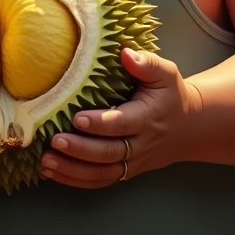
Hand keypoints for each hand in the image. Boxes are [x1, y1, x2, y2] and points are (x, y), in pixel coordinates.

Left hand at [40, 49, 200, 187]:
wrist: (188, 127)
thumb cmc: (170, 95)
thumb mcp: (166, 74)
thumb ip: (147, 63)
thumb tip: (125, 54)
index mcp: (147, 118)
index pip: (122, 124)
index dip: (100, 123)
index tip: (77, 118)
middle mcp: (140, 145)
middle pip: (108, 153)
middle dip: (80, 149)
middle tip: (55, 141)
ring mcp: (132, 162)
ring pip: (102, 173)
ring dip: (72, 170)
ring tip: (46, 161)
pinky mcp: (124, 171)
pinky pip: (100, 181)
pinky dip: (75, 180)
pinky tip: (52, 172)